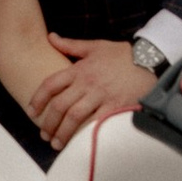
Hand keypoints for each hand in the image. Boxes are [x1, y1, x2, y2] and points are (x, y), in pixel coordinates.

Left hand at [31, 35, 149, 145]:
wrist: (150, 61)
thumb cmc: (122, 55)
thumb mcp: (95, 46)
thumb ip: (70, 45)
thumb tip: (50, 37)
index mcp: (80, 69)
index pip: (51, 84)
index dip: (38, 99)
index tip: (32, 111)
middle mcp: (87, 83)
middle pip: (60, 105)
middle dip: (48, 122)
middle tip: (43, 134)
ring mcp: (101, 96)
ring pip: (75, 117)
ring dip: (62, 132)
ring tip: (56, 143)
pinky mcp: (115, 107)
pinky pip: (96, 123)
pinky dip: (85, 133)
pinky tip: (78, 143)